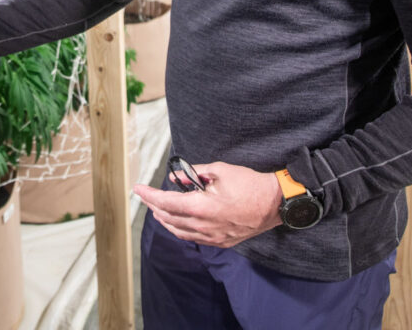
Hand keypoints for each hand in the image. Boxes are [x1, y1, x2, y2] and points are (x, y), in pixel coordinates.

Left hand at [132, 161, 282, 246]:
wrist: (274, 204)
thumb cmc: (249, 185)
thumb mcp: (219, 170)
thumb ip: (193, 174)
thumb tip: (176, 178)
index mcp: (201, 207)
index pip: (166, 202)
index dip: (148, 195)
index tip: (137, 189)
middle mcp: (203, 225)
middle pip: (169, 218)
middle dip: (154, 206)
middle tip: (147, 196)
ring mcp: (212, 236)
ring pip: (179, 231)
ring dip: (165, 220)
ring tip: (157, 210)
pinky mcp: (220, 241)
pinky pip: (192, 238)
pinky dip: (179, 229)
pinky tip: (177, 223)